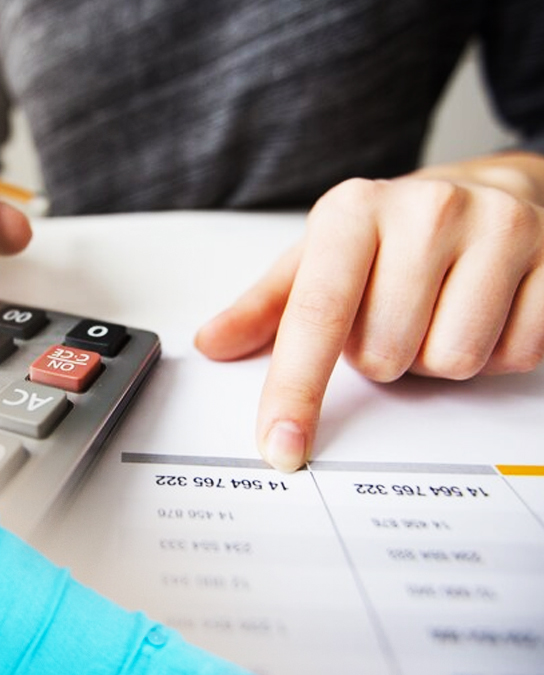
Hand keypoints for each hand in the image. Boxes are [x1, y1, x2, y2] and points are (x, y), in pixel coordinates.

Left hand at [195, 152, 543, 471]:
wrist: (493, 187)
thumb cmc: (391, 236)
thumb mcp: (319, 258)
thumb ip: (264, 308)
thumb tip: (211, 344)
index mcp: (353, 212)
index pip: (316, 317)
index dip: (295, 390)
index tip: (281, 446)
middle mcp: (426, 209)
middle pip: (385, 355)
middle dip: (384, 355)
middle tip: (395, 315)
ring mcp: (500, 227)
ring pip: (451, 361)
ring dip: (438, 357)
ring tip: (439, 311)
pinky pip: (516, 354)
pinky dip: (497, 352)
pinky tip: (487, 310)